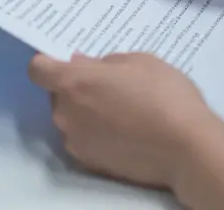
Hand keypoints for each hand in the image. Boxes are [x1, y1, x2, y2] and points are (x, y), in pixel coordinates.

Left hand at [27, 52, 223, 190]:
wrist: (186, 148)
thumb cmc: (164, 95)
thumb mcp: (140, 61)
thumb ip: (105, 62)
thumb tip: (83, 64)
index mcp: (74, 82)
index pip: (37, 68)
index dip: (49, 62)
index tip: (68, 61)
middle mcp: (66, 112)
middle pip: (57, 94)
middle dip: (75, 87)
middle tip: (109, 85)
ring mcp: (75, 141)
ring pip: (70, 117)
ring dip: (85, 111)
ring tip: (122, 110)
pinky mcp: (89, 162)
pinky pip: (83, 138)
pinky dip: (96, 133)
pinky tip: (124, 131)